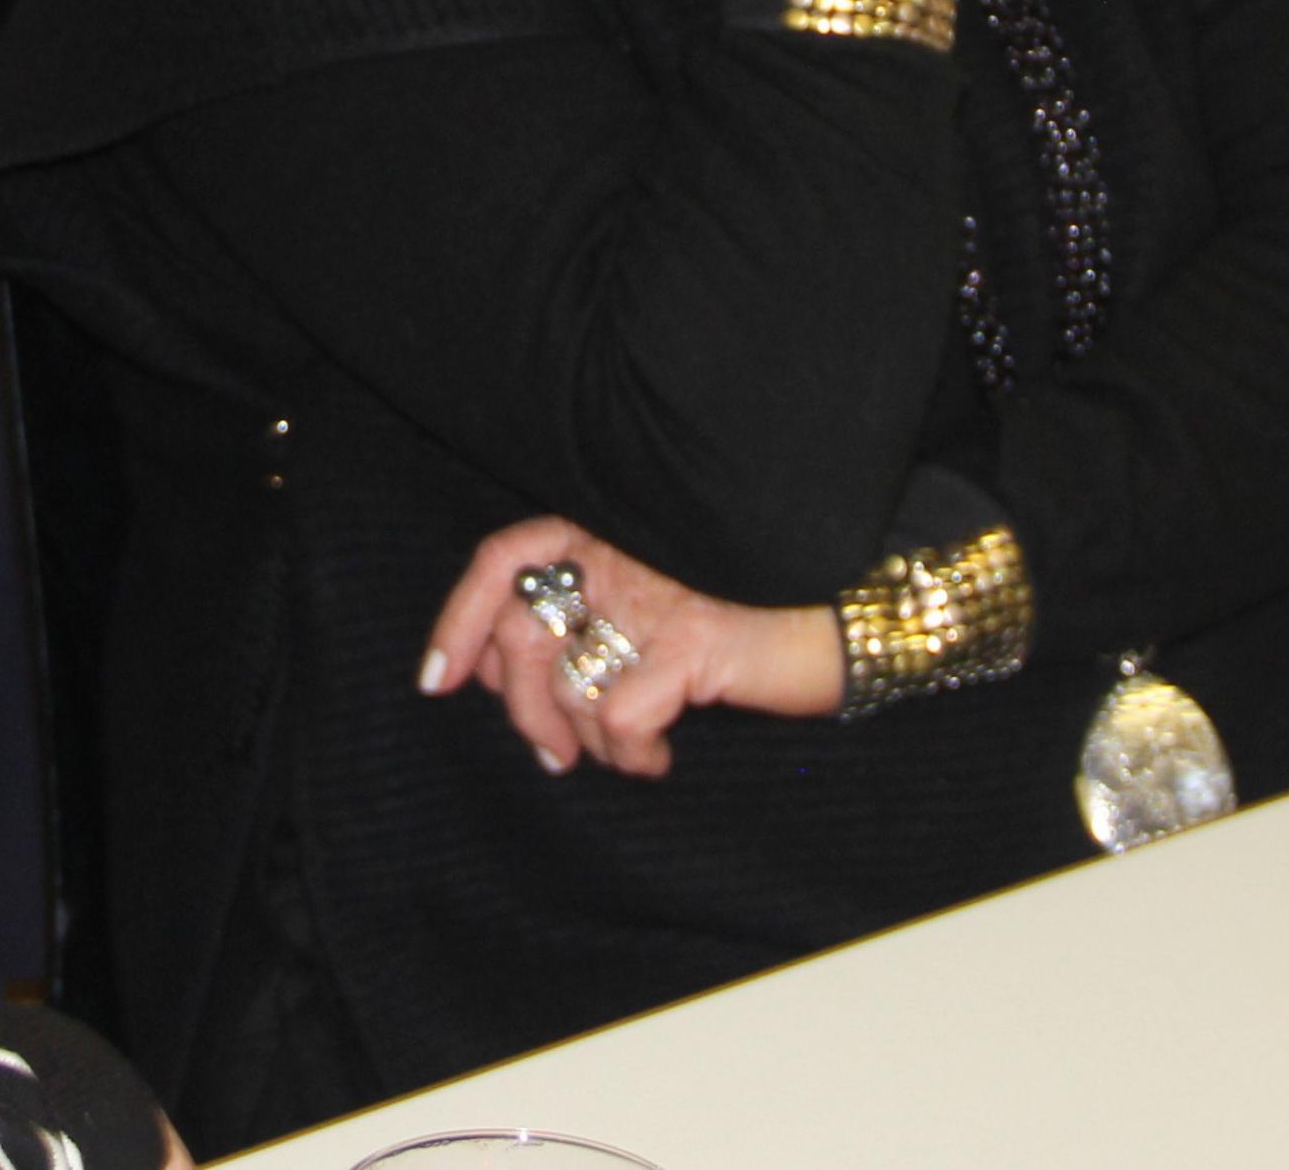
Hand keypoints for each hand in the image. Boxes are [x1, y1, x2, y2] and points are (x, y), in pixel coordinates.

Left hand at [420, 517, 841, 779]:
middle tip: (553, 755)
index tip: (436, 681)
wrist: (852, 615)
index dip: (458, 619)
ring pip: (566, 684)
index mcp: (607, 532)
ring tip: (630, 749)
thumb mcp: (656, 604)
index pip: (503, 558)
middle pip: (520, 631)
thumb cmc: (753, 616)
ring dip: (587, 740)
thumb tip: (503, 677)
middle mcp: (623, 554)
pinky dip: (631, 753)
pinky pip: (620, 717)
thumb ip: (587, 617)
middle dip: (521, 708)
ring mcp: (657, 595)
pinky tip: (661, 756)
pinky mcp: (694, 640)